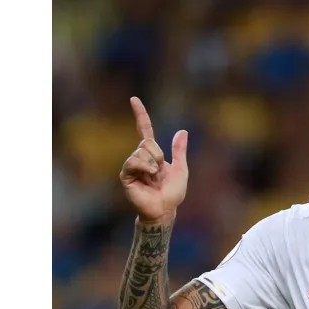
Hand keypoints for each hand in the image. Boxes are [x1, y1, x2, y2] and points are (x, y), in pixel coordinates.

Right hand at [119, 97, 188, 223]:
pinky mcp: (126, 175)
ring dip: (153, 164)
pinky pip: (133, 161)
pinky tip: (149, 177)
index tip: (134, 99)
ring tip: (154, 177)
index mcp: (152, 154)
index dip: (140, 115)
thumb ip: (179, 151)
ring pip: (142, 151)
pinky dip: (145, 167)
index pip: (144, 130)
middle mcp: (140, 157)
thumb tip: (182, 131)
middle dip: (158, 155)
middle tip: (159, 172)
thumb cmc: (173, 193)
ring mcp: (132, 166)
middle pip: (147, 142)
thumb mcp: (181, 169)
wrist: (165, 209)